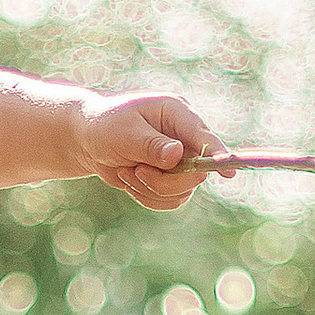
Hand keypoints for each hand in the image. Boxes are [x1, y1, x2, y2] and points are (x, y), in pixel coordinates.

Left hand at [80, 89, 228, 209]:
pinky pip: (171, 200)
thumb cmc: (105, 126)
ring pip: (183, 191)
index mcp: (177, 113)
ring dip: (151, 189)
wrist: (87, 139)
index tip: (227, 170)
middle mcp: (185, 136)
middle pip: (196, 172)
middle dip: (164, 181)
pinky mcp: (172, 178)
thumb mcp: (124, 133)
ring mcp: (181, 159)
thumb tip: (177, 156)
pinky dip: (147, 197)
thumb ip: (151, 145)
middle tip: (136, 171)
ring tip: (127, 171)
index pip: (204, 137)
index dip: (217, 154)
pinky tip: (130, 180)